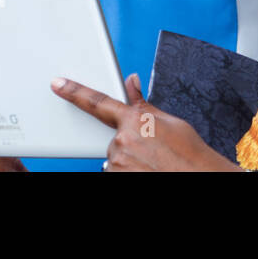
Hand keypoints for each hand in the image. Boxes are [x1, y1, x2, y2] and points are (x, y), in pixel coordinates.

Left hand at [51, 74, 240, 171]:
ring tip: (153, 164)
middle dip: (130, 142)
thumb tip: (131, 81)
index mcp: (135, 119)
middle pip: (115, 138)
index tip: (58, 84)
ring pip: (116, 158)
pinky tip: (148, 170)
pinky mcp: (116, 177)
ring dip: (130, 160)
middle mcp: (122, 140)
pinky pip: (116, 172)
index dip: (74, 92)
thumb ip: (143, 104)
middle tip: (153, 150)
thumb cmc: (189, 153)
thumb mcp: (170, 122)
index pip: (98, 102)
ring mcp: (118, 162)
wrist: (199, 176)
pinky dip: (129, 171)